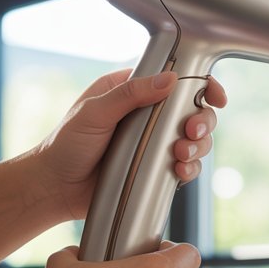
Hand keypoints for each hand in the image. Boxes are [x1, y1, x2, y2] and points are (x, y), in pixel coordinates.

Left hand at [25, 69, 226, 222]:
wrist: (53, 188)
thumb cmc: (65, 145)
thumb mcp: (94, 112)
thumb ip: (130, 94)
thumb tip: (169, 80)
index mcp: (130, 90)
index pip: (174, 78)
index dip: (200, 84)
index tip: (215, 95)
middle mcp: (146, 114)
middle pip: (192, 110)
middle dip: (202, 120)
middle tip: (192, 131)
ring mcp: (152, 143)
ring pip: (193, 139)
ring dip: (198, 146)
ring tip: (181, 155)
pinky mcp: (154, 169)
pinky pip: (184, 166)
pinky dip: (189, 168)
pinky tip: (181, 172)